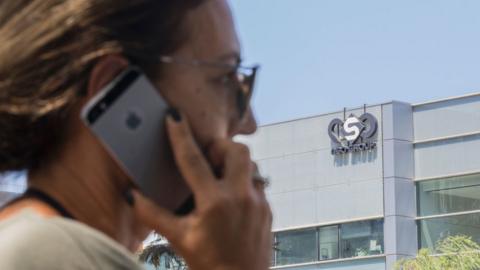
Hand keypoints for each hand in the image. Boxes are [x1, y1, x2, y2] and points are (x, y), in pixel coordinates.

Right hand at [132, 110, 271, 269]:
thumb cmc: (209, 264)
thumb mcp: (179, 238)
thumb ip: (154, 214)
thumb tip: (131, 196)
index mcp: (214, 202)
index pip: (192, 160)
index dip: (180, 135)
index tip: (174, 116)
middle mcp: (240, 197)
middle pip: (236, 150)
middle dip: (220, 146)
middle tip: (207, 156)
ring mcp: (258, 202)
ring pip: (251, 164)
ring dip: (234, 164)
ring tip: (218, 177)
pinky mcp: (268, 209)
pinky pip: (257, 183)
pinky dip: (243, 182)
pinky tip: (231, 197)